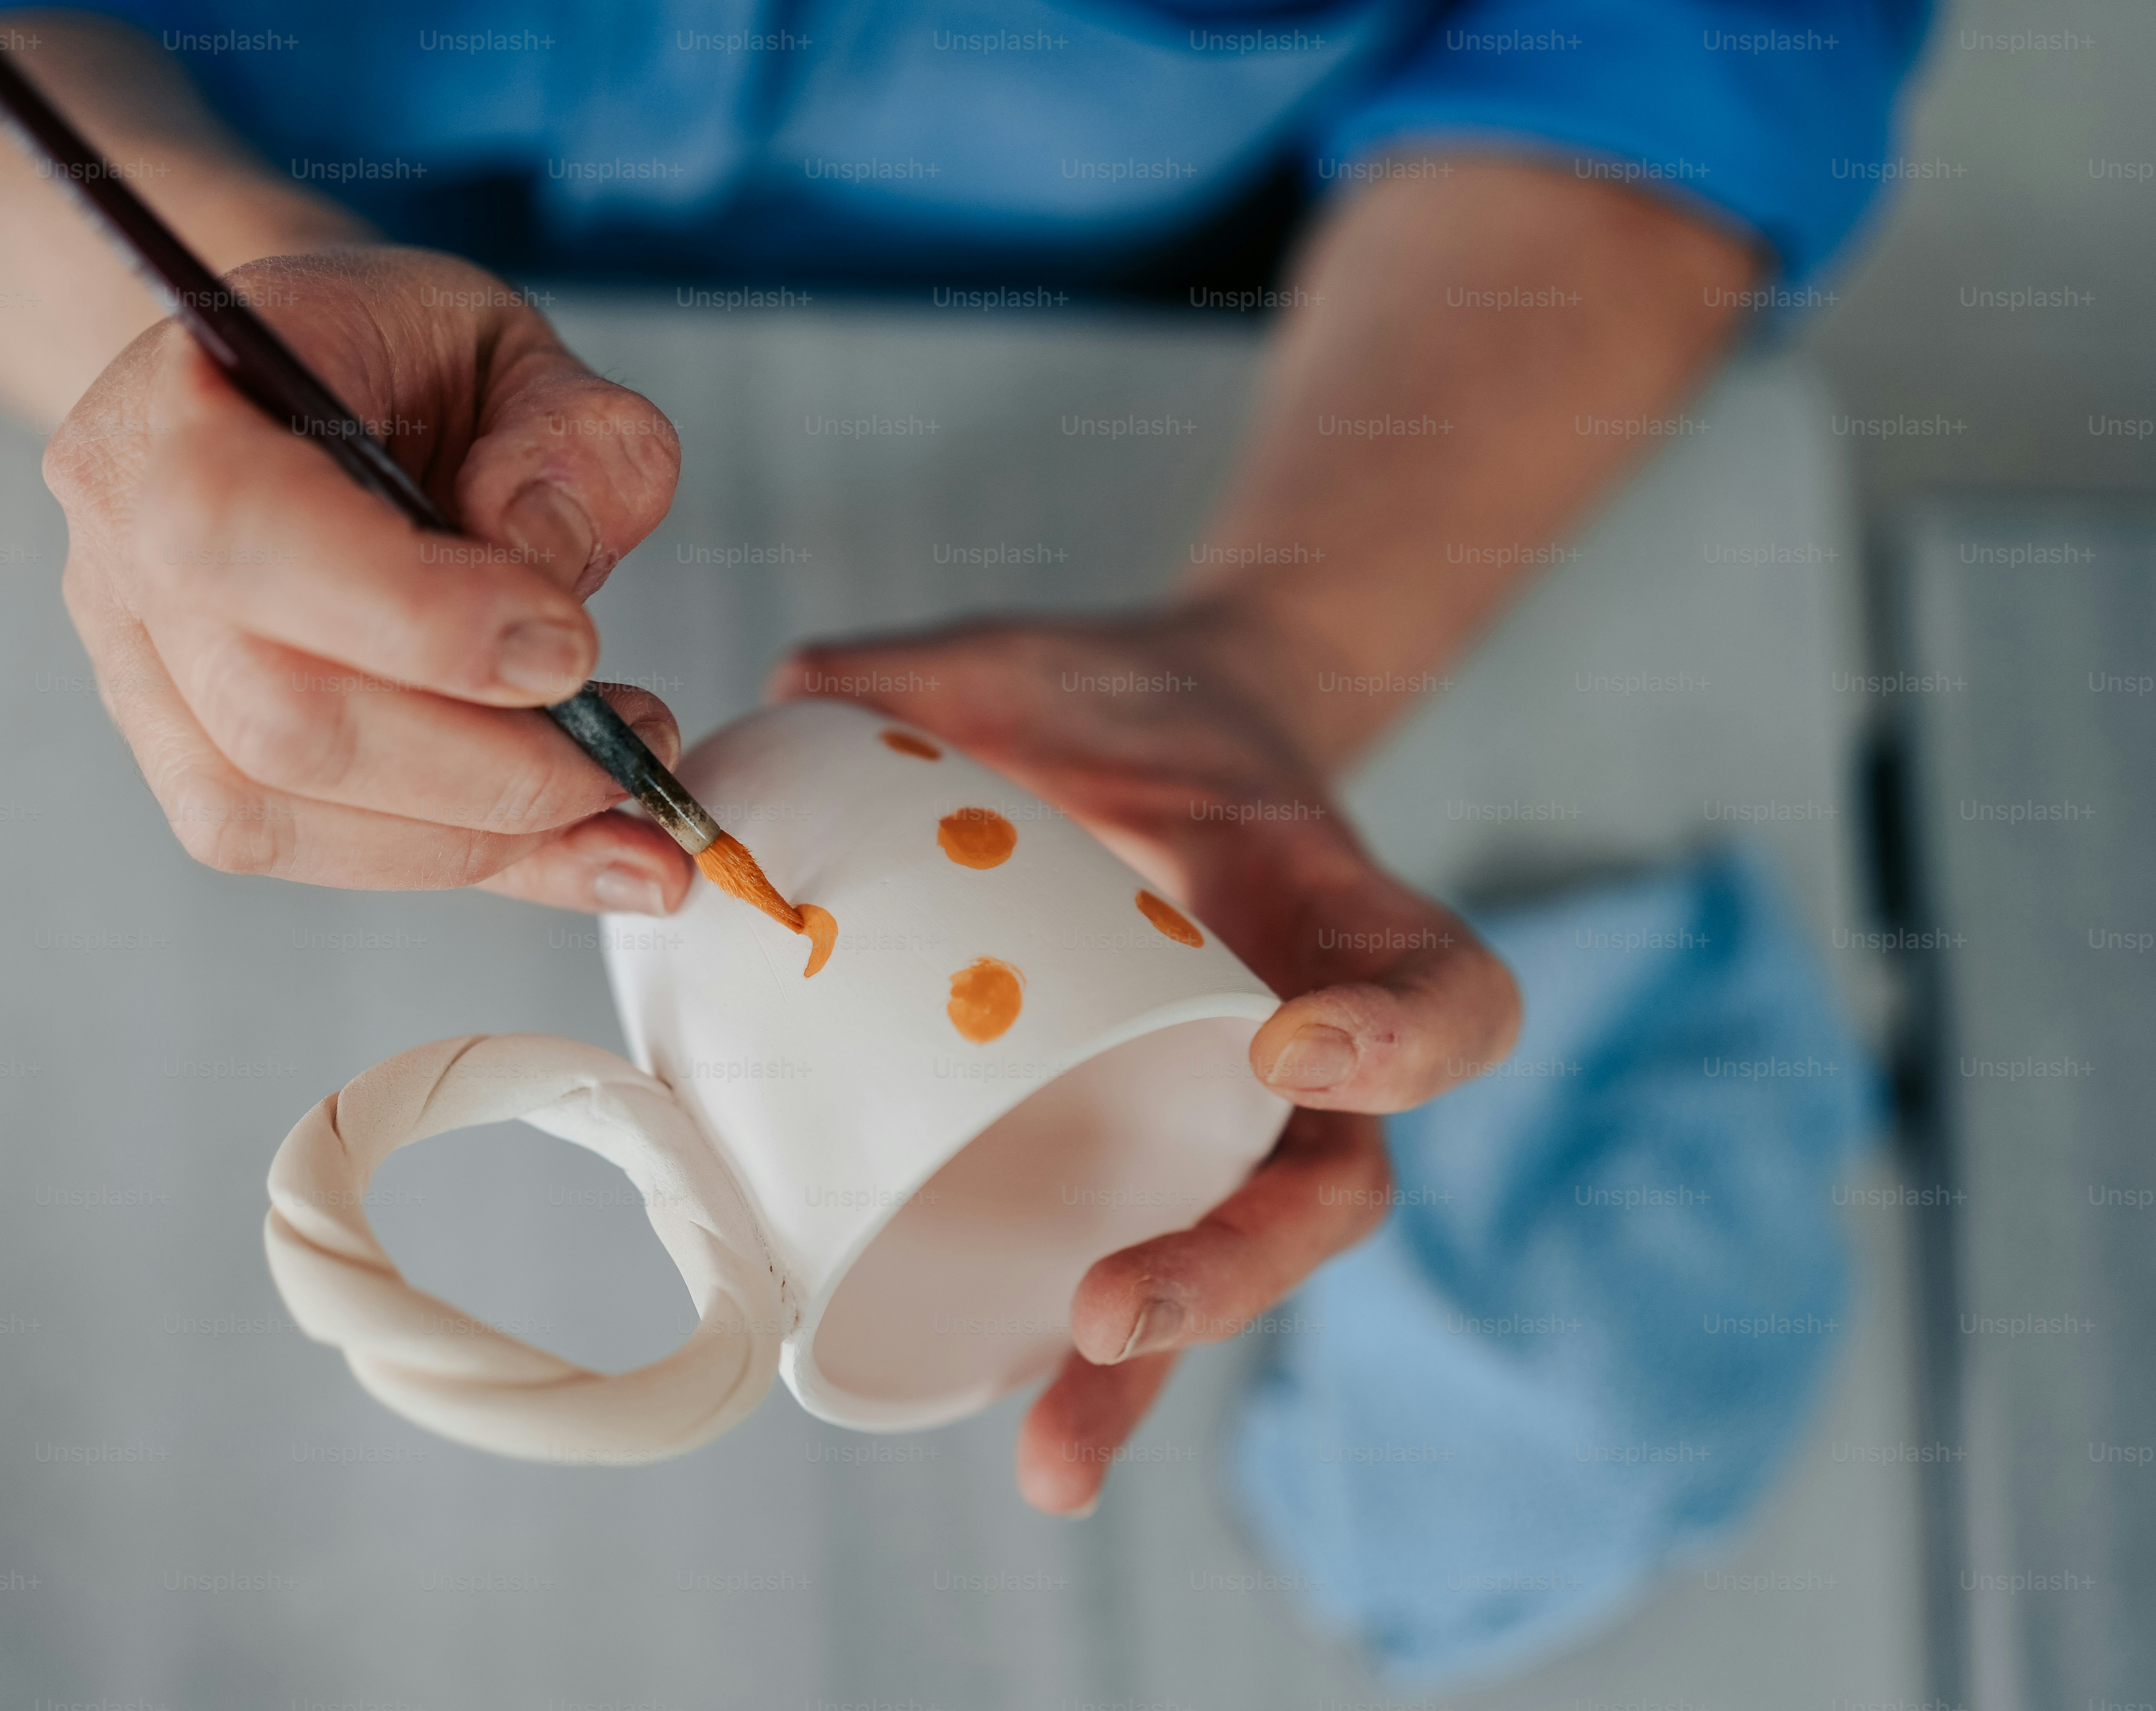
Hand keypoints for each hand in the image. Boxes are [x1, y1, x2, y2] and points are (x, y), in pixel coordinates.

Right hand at [43, 246, 694, 910]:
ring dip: (473, 832)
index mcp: (174, 404)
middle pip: (275, 715)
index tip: (572, 647)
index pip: (240, 531)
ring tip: (619, 795)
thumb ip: (570, 439)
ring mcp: (133, 665)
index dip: (416, 617)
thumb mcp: (520, 349)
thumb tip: (544, 566)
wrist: (309, 391)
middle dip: (481, 761)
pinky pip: (294, 846)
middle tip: (630, 748)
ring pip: (274, 810)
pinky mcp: (179, 755)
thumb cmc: (405, 361)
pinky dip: (450, 858)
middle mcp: (120, 545)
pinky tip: (568, 841)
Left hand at [769, 603, 1520, 1514]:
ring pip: (1235, 1270)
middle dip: (1230, 1268)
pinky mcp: (1148, 1161)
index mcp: (1332, 913)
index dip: (1400, 1035)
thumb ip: (935, 674)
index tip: (1295, 1042)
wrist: (1149, 745)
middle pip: (1329, 1192)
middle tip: (1109, 1313)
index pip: (1442, 989)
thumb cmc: (1119, 709)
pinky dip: (1077, 1359)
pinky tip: (1009, 1430)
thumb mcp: (1041, 667)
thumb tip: (794, 696)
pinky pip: (1131, 1263)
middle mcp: (1309, 1042)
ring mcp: (1233, 1121)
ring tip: (1054, 1460)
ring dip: (1149, 1369)